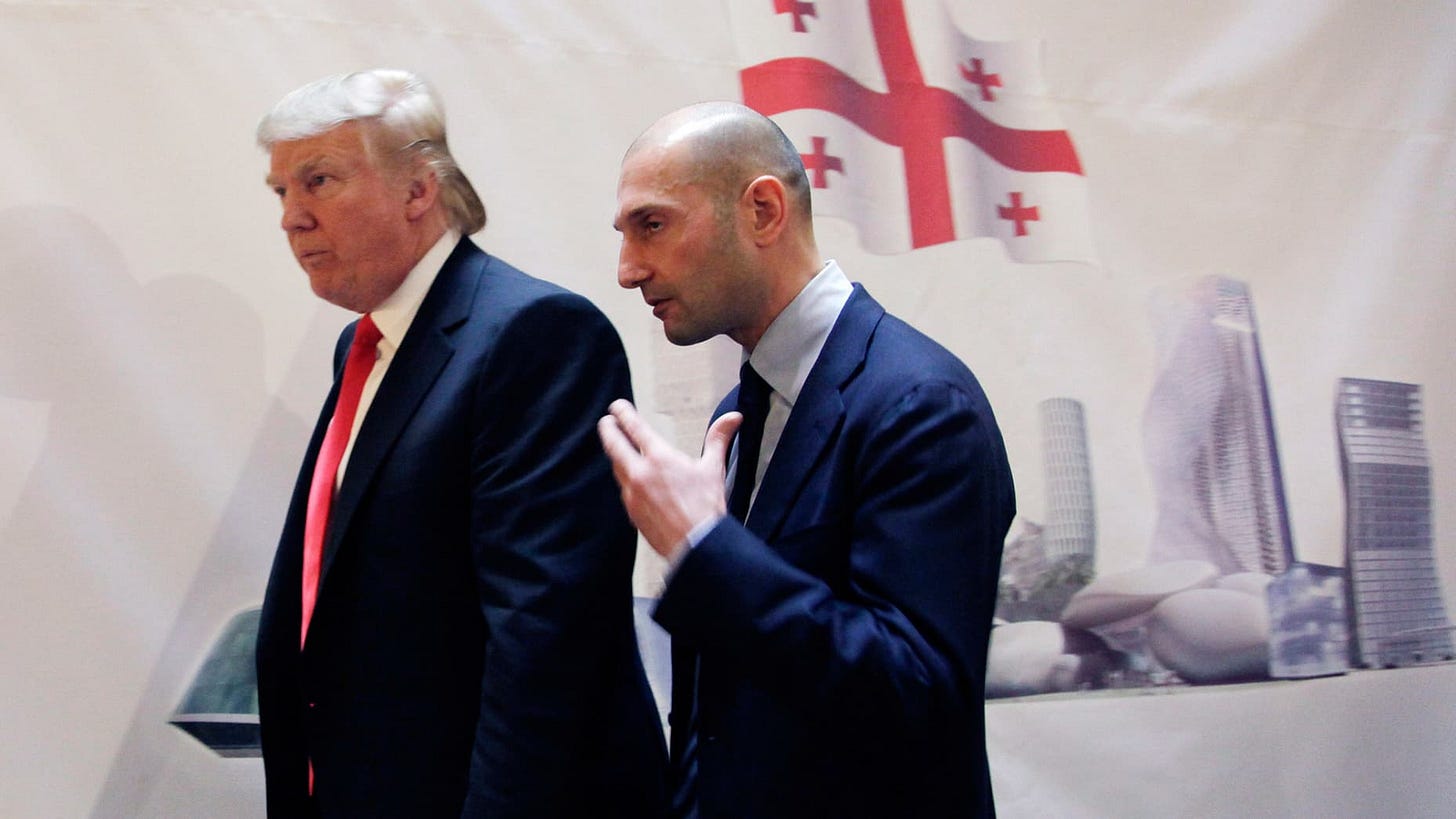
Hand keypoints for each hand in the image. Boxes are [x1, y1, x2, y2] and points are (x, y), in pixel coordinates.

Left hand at [597, 399, 742, 561]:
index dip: (623, 413)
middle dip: (609, 430)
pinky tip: (634, 483)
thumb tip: (732, 419)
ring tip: (620, 451)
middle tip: (606, 422)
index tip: (617, 407)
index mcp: (659, 459)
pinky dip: (627, 481)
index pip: (634, 428)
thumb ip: (719, 438)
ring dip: (618, 457)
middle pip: (614, 446)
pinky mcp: (632, 512)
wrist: (697, 546)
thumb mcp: (713, 468)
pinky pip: (625, 491)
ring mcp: (632, 495)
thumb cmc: (705, 509)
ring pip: (618, 469)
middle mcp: (640, 474)